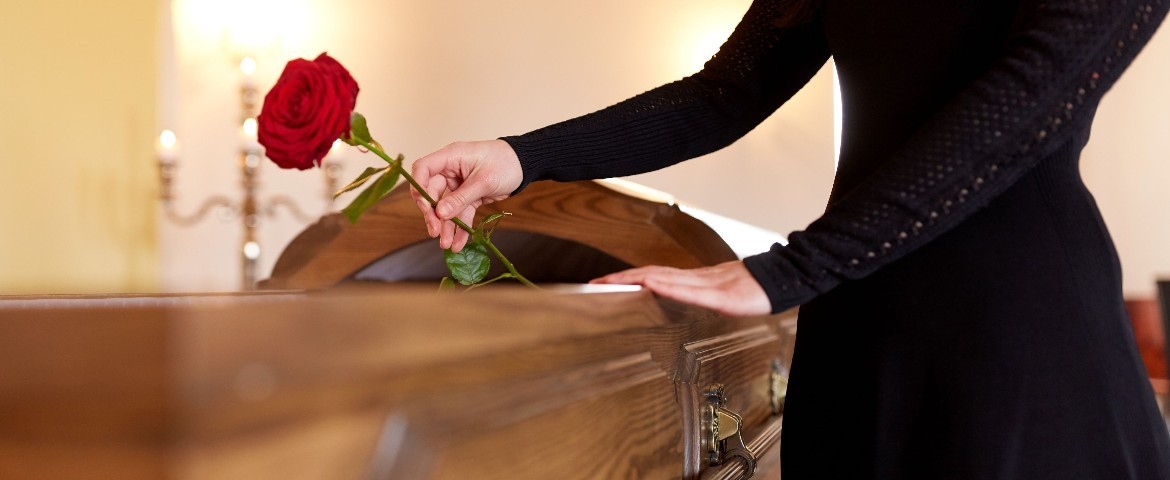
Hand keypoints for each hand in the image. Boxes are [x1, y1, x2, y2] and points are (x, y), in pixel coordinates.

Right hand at [410, 140, 522, 251]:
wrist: (525, 166)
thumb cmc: (506, 162)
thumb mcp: (484, 180)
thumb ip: (462, 197)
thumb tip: (441, 213)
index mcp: (451, 157)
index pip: (423, 169)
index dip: (419, 186)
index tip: (424, 206)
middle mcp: (450, 171)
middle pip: (431, 193)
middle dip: (432, 214)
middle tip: (435, 231)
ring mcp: (458, 185)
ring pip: (445, 208)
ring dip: (445, 226)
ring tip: (445, 244)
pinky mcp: (469, 197)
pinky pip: (460, 214)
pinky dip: (459, 228)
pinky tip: (458, 243)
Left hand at [591, 260, 771, 316]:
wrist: (782, 279)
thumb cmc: (753, 289)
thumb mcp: (719, 296)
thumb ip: (698, 296)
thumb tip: (675, 298)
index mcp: (692, 281)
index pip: (653, 276)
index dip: (627, 278)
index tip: (604, 283)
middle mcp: (694, 279)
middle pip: (651, 274)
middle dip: (621, 279)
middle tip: (595, 283)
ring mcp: (706, 285)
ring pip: (664, 277)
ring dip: (636, 279)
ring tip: (613, 281)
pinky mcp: (719, 294)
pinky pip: (689, 289)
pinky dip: (668, 285)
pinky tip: (652, 283)